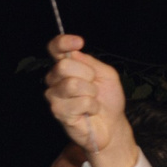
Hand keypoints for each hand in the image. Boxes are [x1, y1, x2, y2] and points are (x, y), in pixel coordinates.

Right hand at [44, 35, 139, 166]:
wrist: (111, 124)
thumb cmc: (107, 99)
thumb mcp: (106, 74)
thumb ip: (91, 62)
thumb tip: (74, 52)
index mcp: (67, 66)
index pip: (55, 48)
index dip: (62, 43)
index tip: (78, 42)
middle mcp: (55, 79)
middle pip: (63, 66)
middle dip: (87, 75)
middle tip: (94, 86)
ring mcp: (55, 96)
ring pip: (72, 84)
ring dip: (90, 93)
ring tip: (92, 100)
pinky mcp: (58, 112)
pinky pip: (79, 102)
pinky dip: (92, 106)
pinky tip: (90, 111)